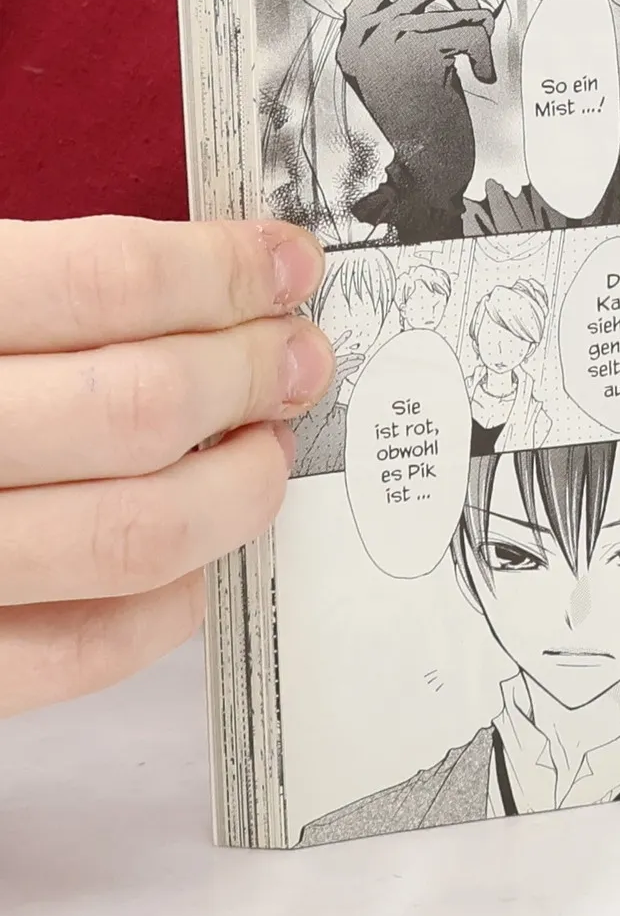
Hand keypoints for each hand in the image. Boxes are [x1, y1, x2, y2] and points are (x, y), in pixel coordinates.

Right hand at [0, 217, 332, 717]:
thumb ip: (20, 280)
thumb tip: (195, 274)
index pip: (105, 281)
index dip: (223, 269)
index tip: (285, 262)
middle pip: (139, 405)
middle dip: (251, 372)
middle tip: (297, 354)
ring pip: (132, 534)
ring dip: (238, 487)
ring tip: (265, 447)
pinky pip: (77, 653)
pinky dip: (169, 607)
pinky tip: (200, 557)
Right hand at [338, 0, 497, 222]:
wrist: (430, 171)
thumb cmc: (428, 122)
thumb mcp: (406, 66)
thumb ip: (409, 24)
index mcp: (353, 34)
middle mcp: (357, 29)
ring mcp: (381, 36)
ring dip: (476, 27)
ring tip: (474, 64)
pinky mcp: (413, 47)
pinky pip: (469, 24)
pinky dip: (486, 51)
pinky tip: (480, 78)